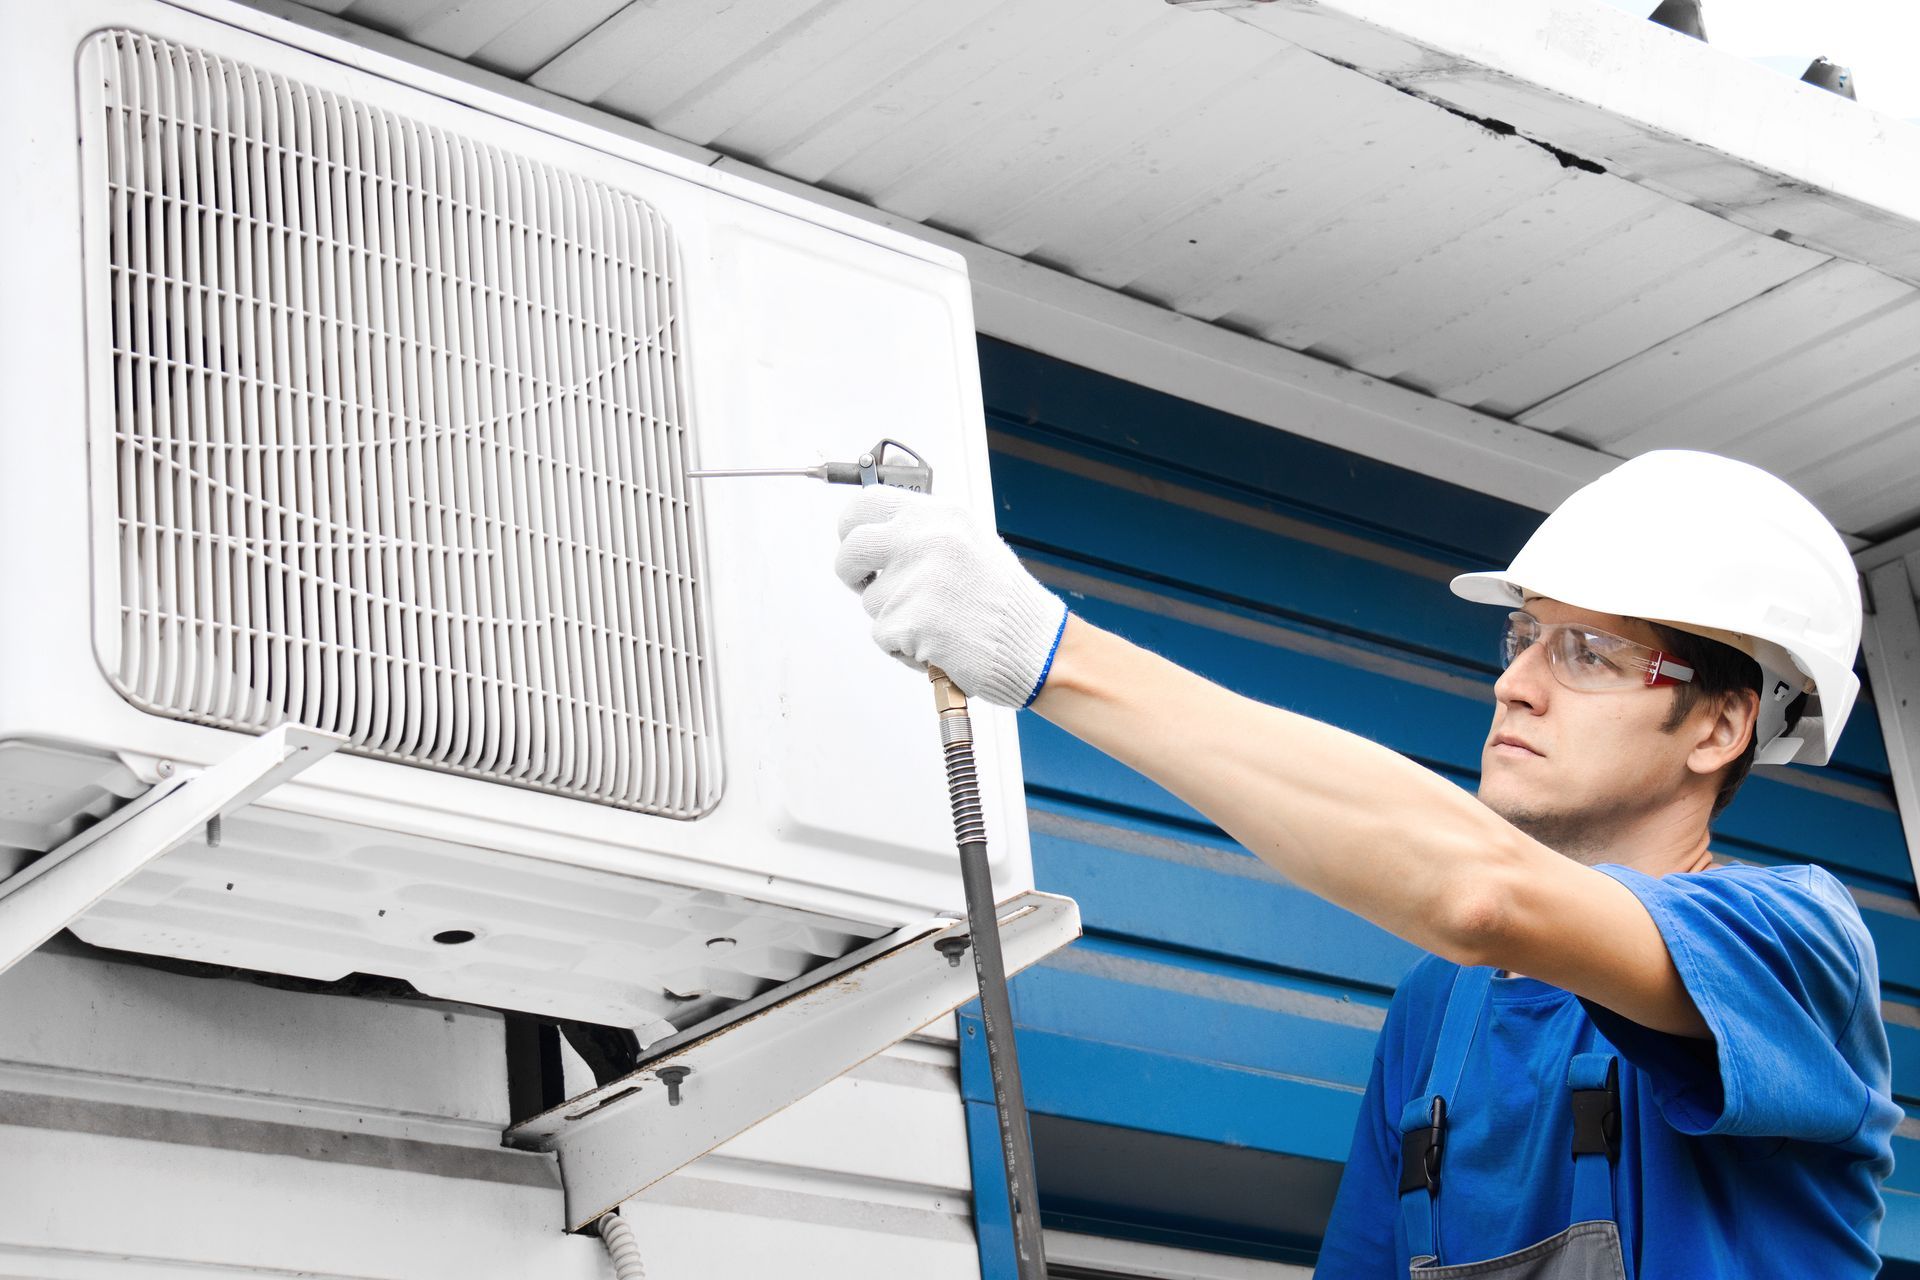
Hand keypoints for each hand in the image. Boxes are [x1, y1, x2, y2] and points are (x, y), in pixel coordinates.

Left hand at [834, 487, 1068, 707]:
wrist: (1037, 646)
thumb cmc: (1004, 604)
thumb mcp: (968, 544)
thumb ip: (922, 535)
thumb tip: (874, 539)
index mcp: (939, 515)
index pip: (867, 505)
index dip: (852, 528)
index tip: (854, 544)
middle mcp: (926, 538)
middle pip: (851, 550)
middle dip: (851, 573)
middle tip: (866, 587)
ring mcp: (919, 578)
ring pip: (870, 602)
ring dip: (893, 618)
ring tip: (937, 622)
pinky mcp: (914, 619)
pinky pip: (883, 636)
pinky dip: (903, 648)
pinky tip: (938, 643)